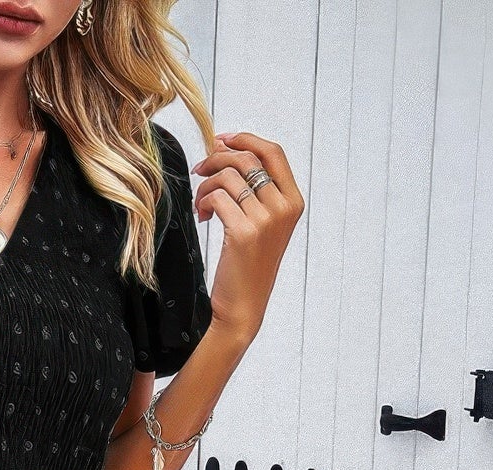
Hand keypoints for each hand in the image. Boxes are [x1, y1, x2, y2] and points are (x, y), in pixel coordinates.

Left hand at [192, 131, 303, 349]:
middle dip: (217, 159)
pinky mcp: (244, 233)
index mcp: (293, 201)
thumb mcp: (262, 223)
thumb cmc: (248, 265)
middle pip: (247, 159)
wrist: (244, 306)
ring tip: (201, 203)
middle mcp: (284, 208)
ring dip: (206, 185)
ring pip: (228, 177)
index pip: (273, 152)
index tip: (221, 141)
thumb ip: (255, 189)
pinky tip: (203, 216)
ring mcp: (266, 220)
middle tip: (199, 170)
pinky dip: (203, 202)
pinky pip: (217, 197)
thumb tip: (226, 148)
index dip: (245, 140)